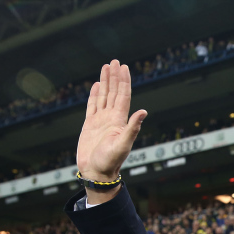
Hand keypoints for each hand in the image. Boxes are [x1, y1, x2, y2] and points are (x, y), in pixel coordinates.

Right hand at [77, 60, 147, 203]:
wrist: (97, 172)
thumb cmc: (111, 161)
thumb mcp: (123, 144)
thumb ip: (133, 128)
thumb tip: (143, 111)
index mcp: (120, 120)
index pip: (123, 96)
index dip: (124, 81)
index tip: (124, 66)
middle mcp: (111, 118)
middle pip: (114, 92)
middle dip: (115, 77)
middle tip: (115, 61)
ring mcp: (100, 121)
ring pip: (103, 96)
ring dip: (105, 82)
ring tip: (106, 67)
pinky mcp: (90, 125)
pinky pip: (92, 106)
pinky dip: (94, 95)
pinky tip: (96, 86)